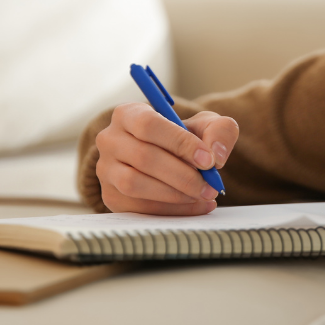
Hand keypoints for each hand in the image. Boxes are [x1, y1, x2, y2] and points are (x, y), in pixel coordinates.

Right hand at [95, 103, 238, 214]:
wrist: (168, 158)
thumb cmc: (184, 138)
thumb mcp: (205, 125)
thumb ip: (218, 130)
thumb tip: (216, 154)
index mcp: (128, 114)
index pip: (149, 125)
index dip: (180, 143)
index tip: (208, 160)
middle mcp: (110, 139)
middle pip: (143, 157)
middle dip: (182, 175)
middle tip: (210, 186)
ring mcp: (106, 170)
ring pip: (135, 184)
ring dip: (174, 195)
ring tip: (203, 195)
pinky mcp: (111, 196)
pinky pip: (138, 207)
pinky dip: (170, 210)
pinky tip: (195, 206)